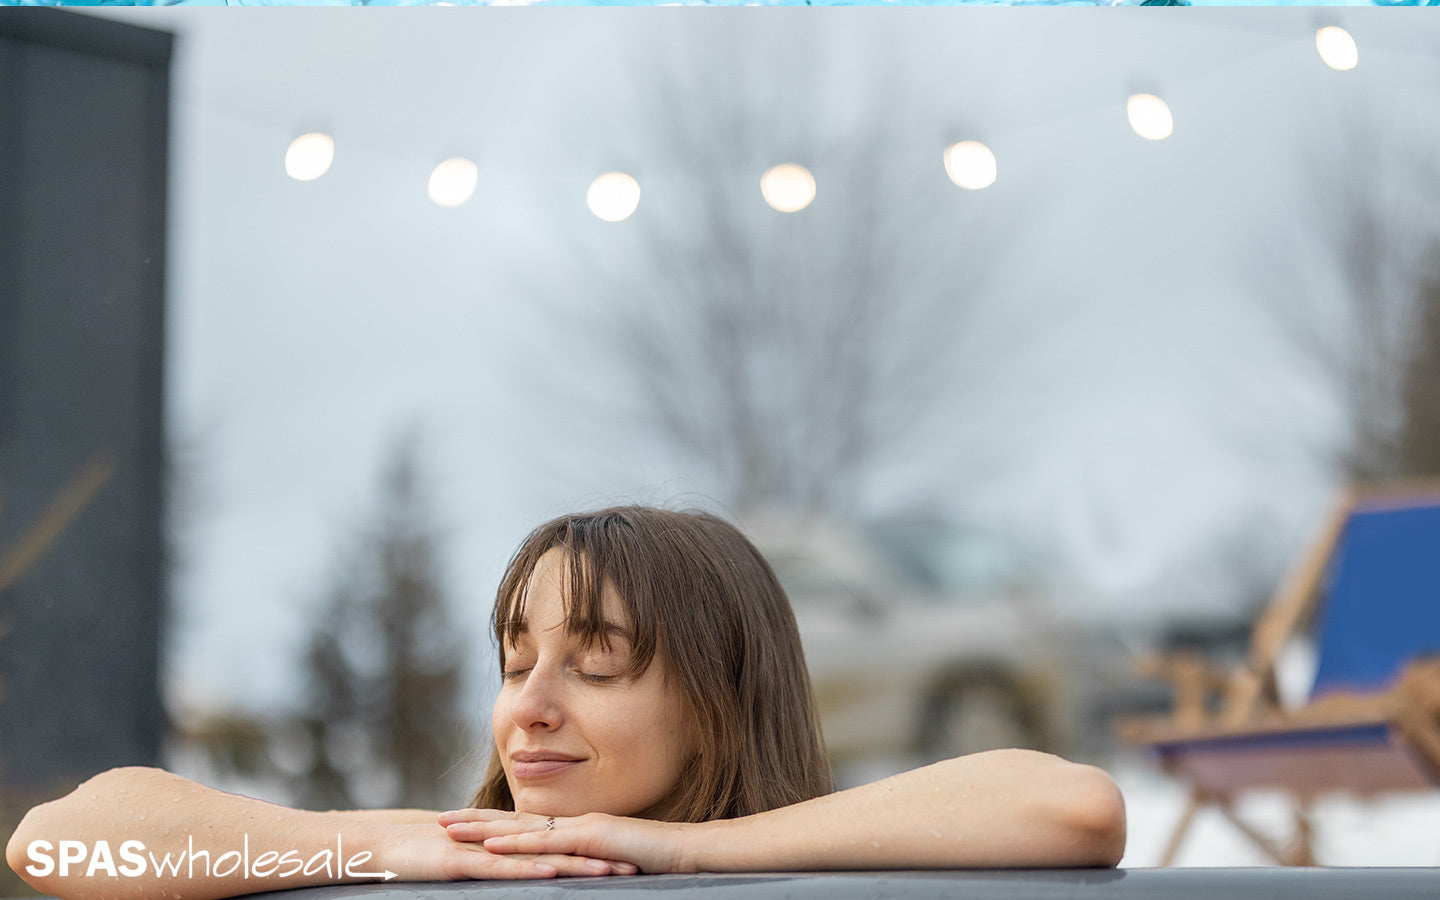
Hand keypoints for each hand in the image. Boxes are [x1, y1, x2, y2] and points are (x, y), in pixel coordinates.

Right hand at [375, 820, 636, 880]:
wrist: (379, 846)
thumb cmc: (422, 858)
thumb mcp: (470, 864)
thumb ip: (498, 866)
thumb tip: (526, 873)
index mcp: (507, 841)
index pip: (557, 845)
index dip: (591, 852)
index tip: (625, 860)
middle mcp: (501, 840)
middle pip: (557, 848)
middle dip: (596, 857)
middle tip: (635, 866)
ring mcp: (483, 849)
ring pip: (538, 856)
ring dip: (575, 865)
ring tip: (610, 872)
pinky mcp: (462, 862)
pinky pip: (500, 867)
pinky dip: (527, 869)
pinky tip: (552, 873)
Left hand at [438, 809, 688, 874]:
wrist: (690, 852)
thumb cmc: (660, 863)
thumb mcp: (617, 865)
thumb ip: (594, 866)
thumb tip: (575, 877)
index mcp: (580, 829)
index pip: (530, 825)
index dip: (496, 823)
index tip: (466, 824)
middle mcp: (575, 823)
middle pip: (516, 819)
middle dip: (476, 819)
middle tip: (440, 818)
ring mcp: (582, 828)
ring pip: (522, 826)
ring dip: (483, 827)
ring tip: (449, 828)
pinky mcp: (591, 839)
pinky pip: (546, 842)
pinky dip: (515, 842)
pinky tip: (489, 845)